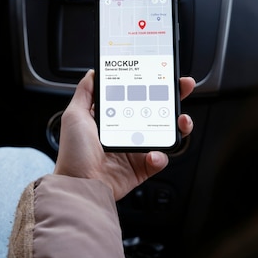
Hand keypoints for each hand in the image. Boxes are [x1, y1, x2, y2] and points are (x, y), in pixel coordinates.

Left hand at [54, 69, 195, 200]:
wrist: (79, 184)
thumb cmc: (73, 152)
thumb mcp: (75, 115)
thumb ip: (85, 92)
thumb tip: (93, 72)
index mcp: (111, 118)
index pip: (134, 95)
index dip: (149, 84)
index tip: (161, 73)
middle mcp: (125, 131)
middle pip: (154, 111)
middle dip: (172, 98)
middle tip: (183, 87)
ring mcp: (134, 150)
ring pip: (164, 134)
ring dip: (177, 125)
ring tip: (181, 120)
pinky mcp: (141, 168)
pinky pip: (159, 159)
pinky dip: (160, 156)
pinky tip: (152, 154)